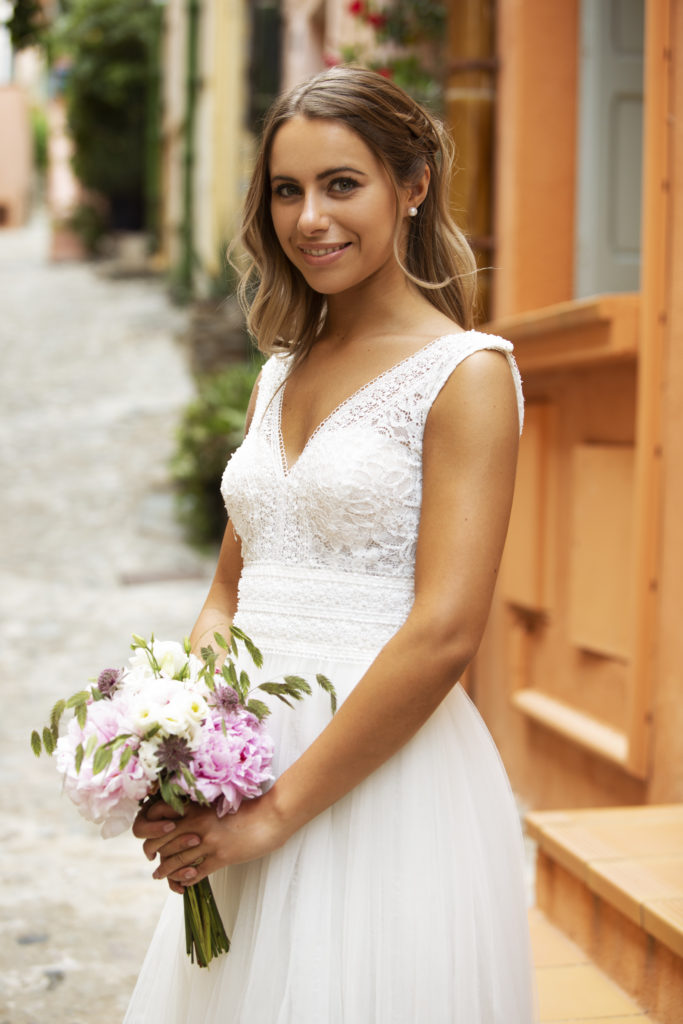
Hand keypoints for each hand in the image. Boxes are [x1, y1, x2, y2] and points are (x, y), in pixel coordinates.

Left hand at [134, 792, 287, 891]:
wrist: (269, 817)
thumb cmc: (247, 809)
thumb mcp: (218, 805)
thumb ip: (200, 811)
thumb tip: (183, 819)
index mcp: (196, 808)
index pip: (159, 816)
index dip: (151, 827)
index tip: (152, 834)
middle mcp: (197, 824)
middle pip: (161, 840)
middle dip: (152, 851)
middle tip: (151, 859)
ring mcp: (208, 842)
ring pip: (175, 860)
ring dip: (164, 870)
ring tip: (158, 874)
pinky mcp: (220, 857)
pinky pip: (195, 873)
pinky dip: (185, 880)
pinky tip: (182, 884)